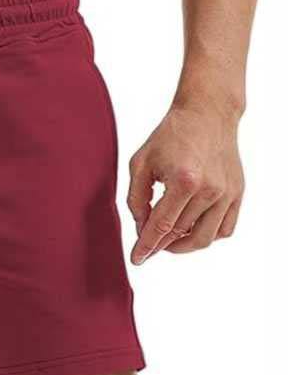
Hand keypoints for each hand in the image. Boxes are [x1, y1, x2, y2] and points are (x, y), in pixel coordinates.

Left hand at [127, 106, 243, 264]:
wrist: (206, 115)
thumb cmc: (170, 136)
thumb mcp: (141, 163)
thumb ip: (136, 198)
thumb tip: (141, 227)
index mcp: (183, 181)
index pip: (161, 226)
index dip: (146, 246)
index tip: (137, 259)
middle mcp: (210, 191)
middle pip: (181, 234)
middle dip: (160, 244)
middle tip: (148, 243)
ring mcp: (228, 194)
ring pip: (205, 238)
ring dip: (183, 245)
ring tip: (167, 241)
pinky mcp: (238, 194)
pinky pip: (225, 229)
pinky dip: (207, 236)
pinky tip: (190, 230)